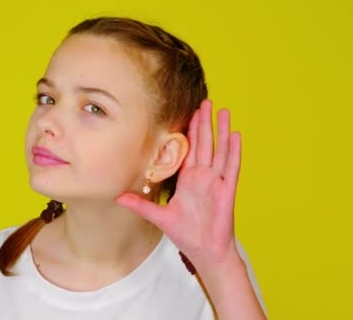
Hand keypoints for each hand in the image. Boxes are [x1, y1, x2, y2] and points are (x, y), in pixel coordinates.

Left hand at [115, 99, 241, 265]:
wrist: (204, 251)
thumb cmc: (186, 233)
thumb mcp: (158, 216)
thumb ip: (140, 204)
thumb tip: (117, 197)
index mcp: (189, 180)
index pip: (189, 149)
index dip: (189, 131)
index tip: (188, 112)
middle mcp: (203, 176)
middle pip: (204, 144)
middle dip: (204, 123)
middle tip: (205, 101)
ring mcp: (216, 181)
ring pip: (219, 150)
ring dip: (221, 131)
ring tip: (223, 111)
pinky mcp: (227, 190)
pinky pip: (231, 167)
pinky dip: (233, 151)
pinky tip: (235, 134)